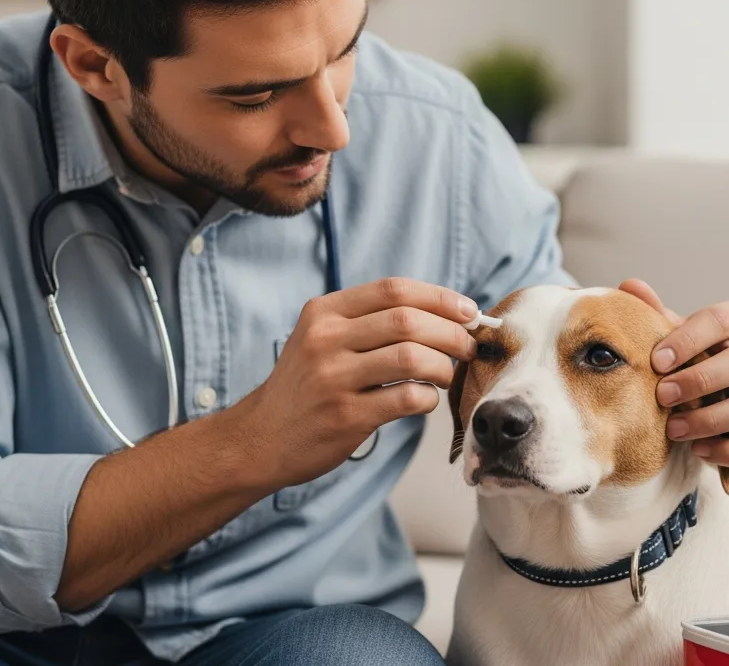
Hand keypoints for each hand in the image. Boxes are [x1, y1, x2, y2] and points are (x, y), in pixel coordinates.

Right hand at [234, 277, 478, 487]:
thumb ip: (368, 323)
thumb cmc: (305, 387)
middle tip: (467, 347)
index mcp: (323, 313)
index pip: (393, 290)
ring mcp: (333, 378)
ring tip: (445, 375)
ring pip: (412, 357)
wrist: (260, 438)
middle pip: (408, 321)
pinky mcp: (345, 416)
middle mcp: (325, 340)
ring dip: (443, 366)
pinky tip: (424, 400)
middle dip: (451, 332)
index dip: (440, 297)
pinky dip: (428, 398)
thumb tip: (443, 314)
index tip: (468, 311)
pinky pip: (406, 398)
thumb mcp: (321, 339)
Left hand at [619, 279, 728, 465]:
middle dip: (699, 381)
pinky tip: (698, 450)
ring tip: (674, 429)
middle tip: (662, 396)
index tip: (656, 361)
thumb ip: (654, 312)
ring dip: (711, 420)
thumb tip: (630, 286)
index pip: (721, 320)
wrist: (710, 385)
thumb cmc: (690, 354)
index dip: (688, 340)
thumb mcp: (673, 333)